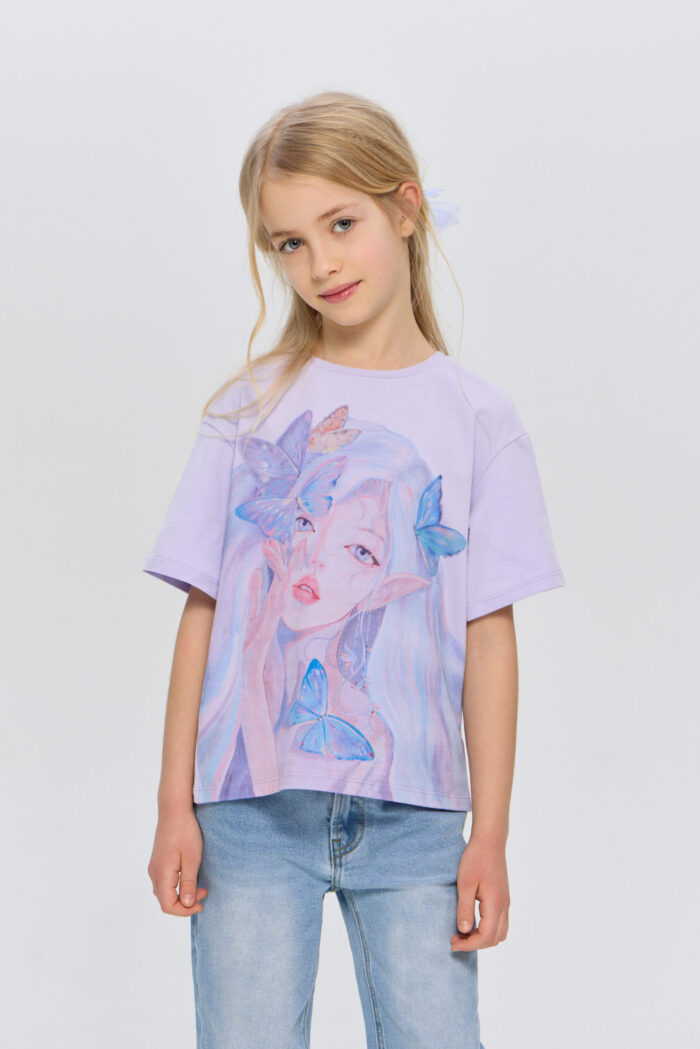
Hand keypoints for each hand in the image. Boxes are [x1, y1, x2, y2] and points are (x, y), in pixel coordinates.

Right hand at [147, 808, 208, 915]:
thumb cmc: (186, 831)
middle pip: (165, 901)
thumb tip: (185, 905)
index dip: (185, 911)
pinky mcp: (158, 861)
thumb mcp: (192, 858)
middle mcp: (154, 873)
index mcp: (162, 874)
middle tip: (204, 892)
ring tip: (199, 886)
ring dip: (180, 896)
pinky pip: (164, 883)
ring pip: (164, 893)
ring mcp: (154, 867)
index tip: (202, 904)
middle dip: (185, 904)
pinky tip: (189, 878)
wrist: (174, 810)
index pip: (168, 906)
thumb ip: (188, 883)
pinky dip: (176, 888)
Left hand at [450, 835, 509, 950]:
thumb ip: (465, 908)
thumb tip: (464, 931)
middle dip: (475, 944)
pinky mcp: (503, 898)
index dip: (469, 944)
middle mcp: (504, 907)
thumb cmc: (475, 860)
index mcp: (495, 904)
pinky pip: (500, 923)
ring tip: (463, 933)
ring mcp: (505, 903)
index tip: (452, 943)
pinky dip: (488, 930)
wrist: (490, 842)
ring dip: (483, 938)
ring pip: (500, 933)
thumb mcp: (465, 884)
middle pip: (494, 939)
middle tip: (455, 939)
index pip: (485, 936)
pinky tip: (473, 923)